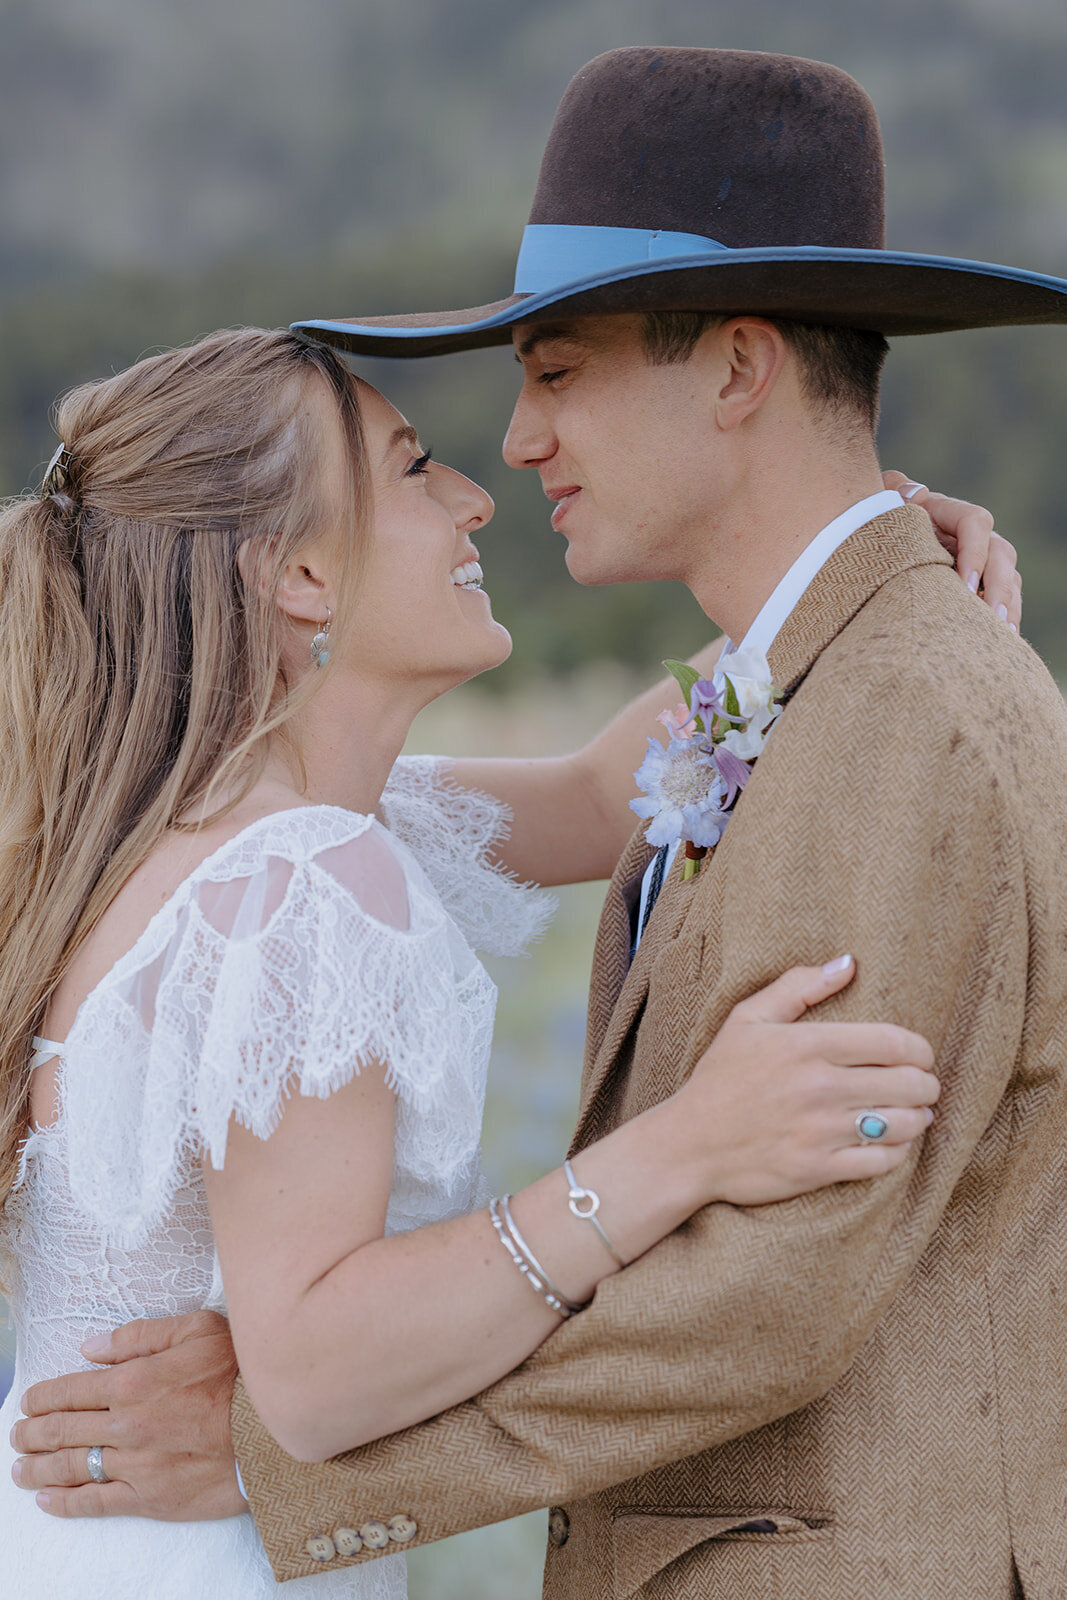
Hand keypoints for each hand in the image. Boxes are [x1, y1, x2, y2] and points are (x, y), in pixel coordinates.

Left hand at [10, 1310, 242, 1520]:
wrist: (274, 1429)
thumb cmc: (242, 1373)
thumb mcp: (197, 1330)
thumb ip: (140, 1336)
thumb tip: (92, 1348)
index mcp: (133, 1380)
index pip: (70, 1390)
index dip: (43, 1397)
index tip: (30, 1402)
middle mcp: (125, 1424)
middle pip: (62, 1431)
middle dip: (32, 1433)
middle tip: (18, 1434)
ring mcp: (135, 1464)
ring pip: (70, 1469)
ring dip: (37, 1468)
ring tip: (19, 1469)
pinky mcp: (149, 1497)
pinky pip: (96, 1503)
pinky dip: (66, 1503)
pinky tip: (47, 1500)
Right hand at [680, 956, 938, 1205]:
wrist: (689, 1145)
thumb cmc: (721, 1078)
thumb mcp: (747, 1019)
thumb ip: (798, 986)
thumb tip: (848, 963)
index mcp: (806, 1045)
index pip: (893, 1042)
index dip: (920, 1049)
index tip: (920, 1055)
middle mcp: (819, 1087)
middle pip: (908, 1084)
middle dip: (926, 1085)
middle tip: (923, 1086)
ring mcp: (820, 1131)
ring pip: (902, 1124)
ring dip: (917, 1119)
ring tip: (914, 1114)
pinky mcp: (818, 1169)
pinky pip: (883, 1162)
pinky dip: (897, 1152)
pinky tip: (890, 1142)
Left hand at [882, 470, 1021, 629]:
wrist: (873, 551)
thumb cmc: (875, 526)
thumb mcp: (879, 507)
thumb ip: (892, 492)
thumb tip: (916, 493)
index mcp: (947, 512)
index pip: (975, 522)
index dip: (974, 552)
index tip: (965, 584)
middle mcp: (971, 536)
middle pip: (1000, 554)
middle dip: (999, 587)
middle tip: (992, 618)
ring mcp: (981, 561)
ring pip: (1008, 579)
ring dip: (1008, 606)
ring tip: (1002, 636)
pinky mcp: (981, 586)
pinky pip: (1003, 600)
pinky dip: (1004, 620)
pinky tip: (998, 643)